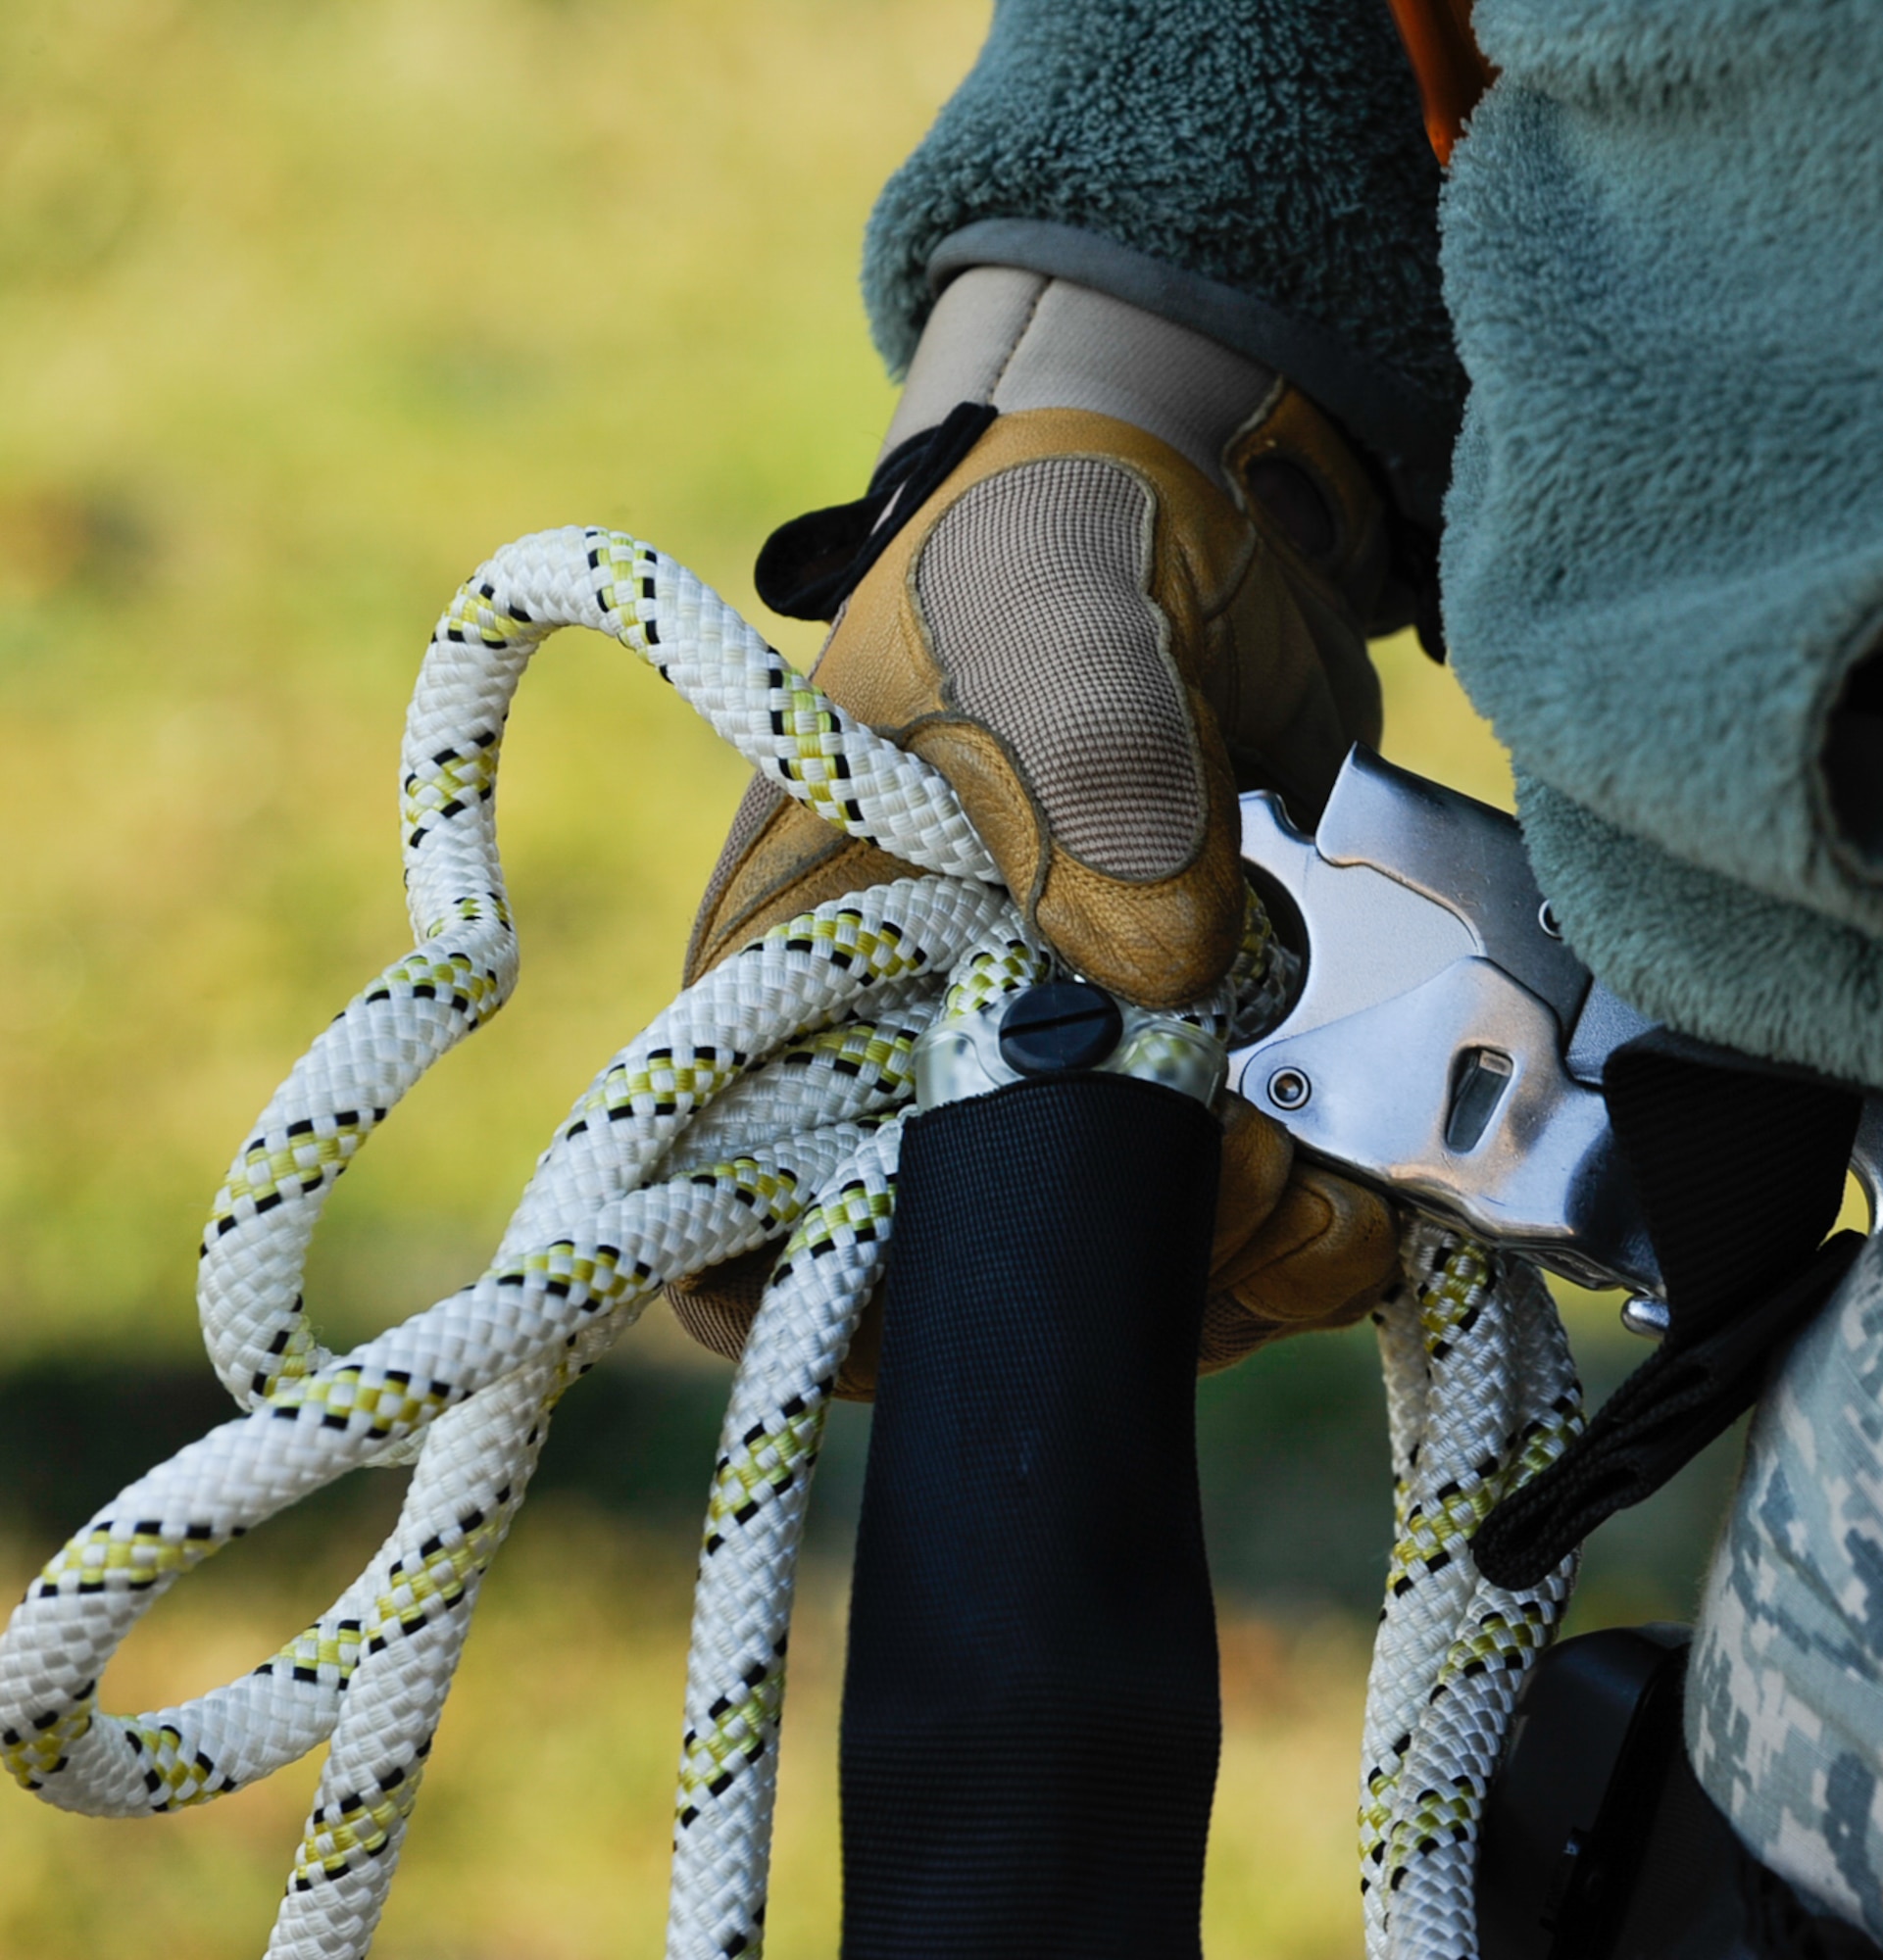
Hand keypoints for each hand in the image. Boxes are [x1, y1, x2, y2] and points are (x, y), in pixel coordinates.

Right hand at [671, 274, 1403, 1385]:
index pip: (746, 1216)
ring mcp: (1060, 1069)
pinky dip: (1307, 1226)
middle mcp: (913, 1051)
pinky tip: (1376, 1186)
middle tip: (1243, 1166)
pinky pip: (1230, 1209)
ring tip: (1333, 1187)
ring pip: (1116, 1257)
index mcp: (802, 972)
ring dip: (1233, 1261)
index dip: (847, 1292)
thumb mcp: (1045, 616)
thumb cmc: (1055, 542)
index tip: (1012, 1251)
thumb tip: (1173, 981)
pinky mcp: (1186, 1064)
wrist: (1205, 510)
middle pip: (969, 1268)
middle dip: (1110, 1268)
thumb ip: (1088, 772)